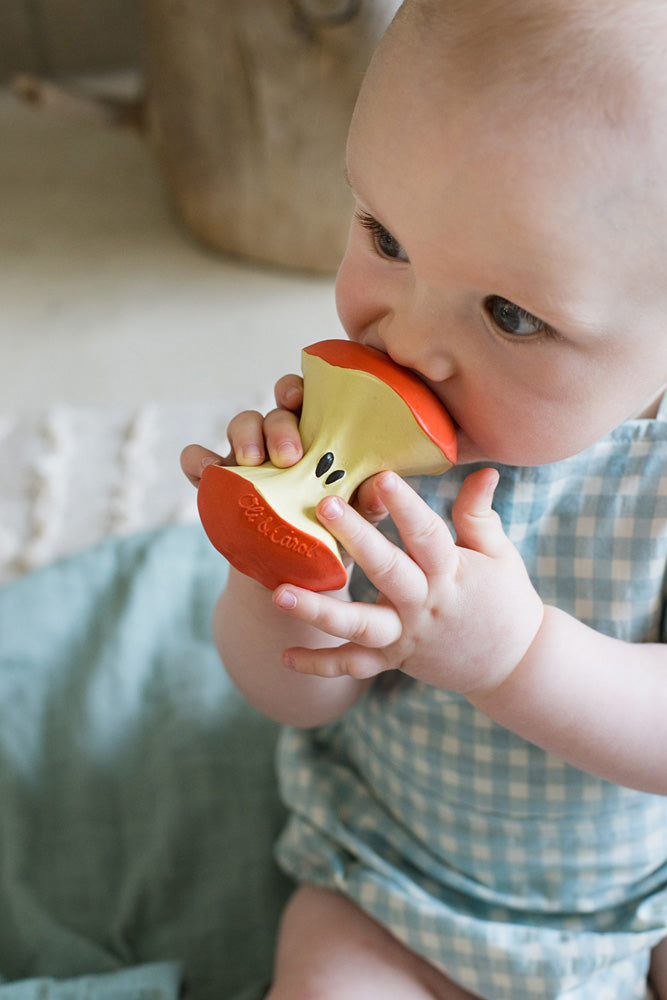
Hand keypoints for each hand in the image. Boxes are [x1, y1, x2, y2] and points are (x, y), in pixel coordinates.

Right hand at [180, 372, 387, 527]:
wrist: (295, 577)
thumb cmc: (332, 536)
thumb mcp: (356, 521)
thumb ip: (370, 501)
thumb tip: (380, 482)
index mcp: (316, 438)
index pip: (306, 398)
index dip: (298, 388)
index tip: (299, 399)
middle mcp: (279, 441)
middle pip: (275, 412)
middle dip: (279, 426)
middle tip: (290, 456)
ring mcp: (246, 460)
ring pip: (240, 425)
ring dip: (245, 436)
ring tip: (253, 463)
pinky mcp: (218, 483)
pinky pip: (197, 459)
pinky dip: (199, 459)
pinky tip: (211, 470)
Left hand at [273, 468, 543, 697]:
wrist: (514, 666)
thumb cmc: (506, 600)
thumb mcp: (498, 553)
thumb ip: (479, 513)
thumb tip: (484, 469)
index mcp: (452, 573)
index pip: (428, 535)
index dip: (407, 507)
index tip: (382, 477)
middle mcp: (425, 605)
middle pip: (388, 572)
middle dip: (357, 539)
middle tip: (324, 506)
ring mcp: (406, 637)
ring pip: (360, 627)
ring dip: (319, 612)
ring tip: (279, 594)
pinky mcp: (392, 661)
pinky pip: (352, 666)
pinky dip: (318, 664)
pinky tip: (284, 657)